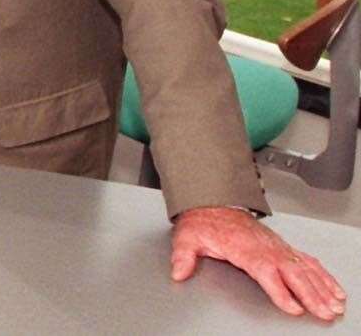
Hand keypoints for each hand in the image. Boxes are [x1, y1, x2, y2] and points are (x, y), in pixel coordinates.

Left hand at [172, 206, 345, 319]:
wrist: (213, 202)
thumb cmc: (204, 222)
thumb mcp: (187, 236)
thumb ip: (183, 255)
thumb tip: (178, 271)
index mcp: (244, 247)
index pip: (266, 271)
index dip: (280, 290)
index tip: (292, 306)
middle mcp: (265, 247)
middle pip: (293, 273)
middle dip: (311, 294)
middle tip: (324, 311)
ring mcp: (277, 247)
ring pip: (305, 268)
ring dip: (322, 288)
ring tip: (334, 305)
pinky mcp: (283, 247)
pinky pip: (308, 261)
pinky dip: (323, 275)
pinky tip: (333, 288)